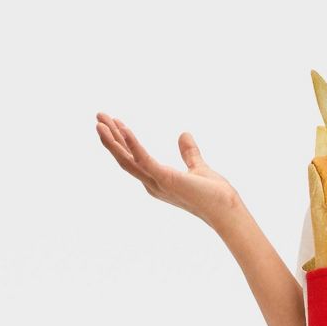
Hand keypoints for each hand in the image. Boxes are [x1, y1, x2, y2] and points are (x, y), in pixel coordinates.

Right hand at [95, 114, 238, 226]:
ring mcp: (158, 183)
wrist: (227, 210)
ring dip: (112, 140)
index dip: (122, 141)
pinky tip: (124, 129)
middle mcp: (153, 183)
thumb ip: (189, 152)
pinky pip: (144, 160)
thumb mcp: (198, 167)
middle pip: (125, 158)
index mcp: (159, 180)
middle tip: (99, 116)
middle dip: (110, 137)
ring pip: (127, 160)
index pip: (134, 158)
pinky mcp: (166, 180)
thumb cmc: (215, 195)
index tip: (115, 122)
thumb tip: (184, 134)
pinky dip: (133, 145)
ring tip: (100, 121)